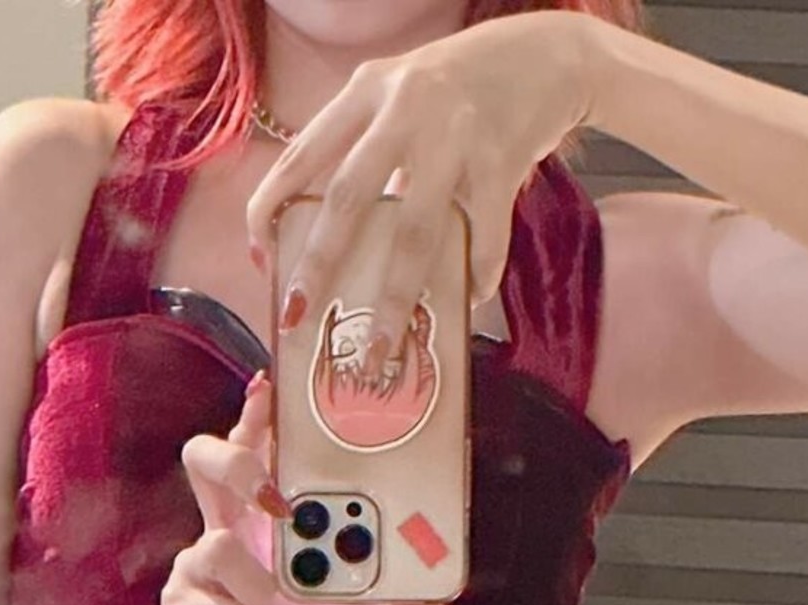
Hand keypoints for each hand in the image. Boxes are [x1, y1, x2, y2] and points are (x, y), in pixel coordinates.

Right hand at [162, 374, 470, 604]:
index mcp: (267, 524)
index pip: (255, 450)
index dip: (257, 415)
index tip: (272, 386)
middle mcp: (227, 534)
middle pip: (204, 461)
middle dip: (235, 461)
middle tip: (272, 495)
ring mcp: (197, 572)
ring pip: (213, 546)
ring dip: (255, 583)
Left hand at [247, 11, 599, 352]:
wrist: (546, 53)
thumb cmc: (459, 88)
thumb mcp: (398, 98)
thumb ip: (364, 151)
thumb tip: (331, 243)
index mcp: (365, 92)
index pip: (300, 154)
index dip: (270, 210)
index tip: (261, 262)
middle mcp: (404, 108)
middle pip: (348, 197)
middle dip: (318, 266)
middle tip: (297, 318)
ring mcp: (455, 135)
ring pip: (413, 233)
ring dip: (394, 299)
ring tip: (380, 348)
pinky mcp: (501, 161)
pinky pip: (482, 237)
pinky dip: (475, 275)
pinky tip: (469, 300)